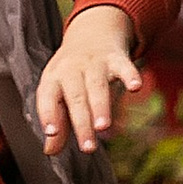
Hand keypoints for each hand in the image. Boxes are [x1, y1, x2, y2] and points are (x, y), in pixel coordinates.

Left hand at [36, 6, 140, 158]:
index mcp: (53, 79)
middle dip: (82, 123)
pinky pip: (124, 67)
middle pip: (75, 97)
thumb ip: (58, 122)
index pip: (47, 97)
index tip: (51, 133)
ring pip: (97, 85)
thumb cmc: (72, 73)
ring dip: (100, 106)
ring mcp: (94, 63)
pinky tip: (136, 87)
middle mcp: (71, 70)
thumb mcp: (59, 92)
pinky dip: (130, 75)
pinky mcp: (116, 58)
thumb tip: (50, 151)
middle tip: (88, 148)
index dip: (48, 114)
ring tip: (103, 127)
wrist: (92, 32)